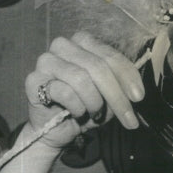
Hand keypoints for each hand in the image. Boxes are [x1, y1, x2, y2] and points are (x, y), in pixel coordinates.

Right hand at [24, 32, 144, 149]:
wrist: (57, 130)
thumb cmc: (85, 107)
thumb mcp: (109, 97)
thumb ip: (121, 87)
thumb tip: (136, 92)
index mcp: (83, 42)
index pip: (110, 55)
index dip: (127, 76)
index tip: (138, 98)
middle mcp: (62, 46)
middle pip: (97, 66)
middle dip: (116, 96)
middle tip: (128, 118)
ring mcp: (45, 61)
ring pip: (80, 78)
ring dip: (94, 102)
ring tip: (95, 114)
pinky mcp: (33, 81)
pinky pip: (63, 92)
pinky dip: (76, 107)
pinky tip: (77, 113)